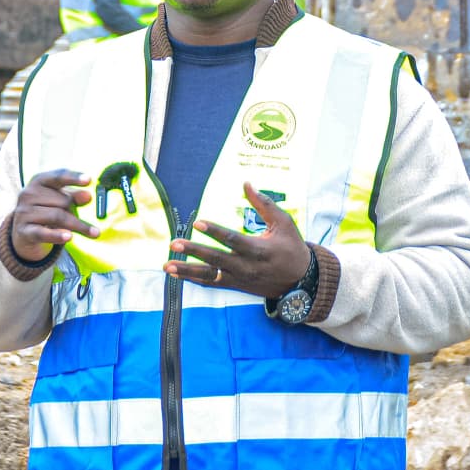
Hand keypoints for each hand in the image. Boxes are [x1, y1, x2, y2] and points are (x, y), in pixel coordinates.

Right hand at [10, 172, 97, 264]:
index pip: (58, 177)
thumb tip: (87, 195)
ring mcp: (24, 212)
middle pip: (62, 201)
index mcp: (39, 181)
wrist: (23, 231)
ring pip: (56, 216)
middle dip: (76, 210)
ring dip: (77, 225)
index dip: (73, 178)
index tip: (89, 180)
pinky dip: (56, 235)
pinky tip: (69, 237)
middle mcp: (28, 194)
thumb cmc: (46, 209)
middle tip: (88, 223)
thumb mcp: (59, 200)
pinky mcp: (23, 231)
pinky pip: (42, 233)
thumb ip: (74, 196)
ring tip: (94, 233)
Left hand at [166, 183, 309, 298]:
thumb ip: (264, 203)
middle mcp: (247, 266)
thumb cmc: (292, 247)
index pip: (233, 240)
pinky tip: (177, 273)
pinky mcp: (236, 285)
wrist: (301, 281)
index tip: (197, 222)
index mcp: (259, 249)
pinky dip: (194, 279)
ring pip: (209, 276)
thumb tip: (246, 183)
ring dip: (187, 270)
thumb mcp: (283, 223)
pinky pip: (212, 283)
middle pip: (216, 259)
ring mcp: (240, 278)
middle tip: (174, 243)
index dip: (215, 231)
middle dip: (194, 251)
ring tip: (167, 264)